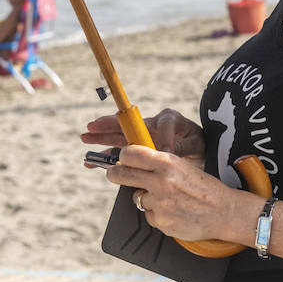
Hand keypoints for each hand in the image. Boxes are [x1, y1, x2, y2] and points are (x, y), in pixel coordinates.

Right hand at [81, 107, 203, 158]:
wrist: (196, 152)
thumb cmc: (195, 143)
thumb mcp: (195, 143)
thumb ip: (182, 147)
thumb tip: (166, 152)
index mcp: (168, 120)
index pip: (164, 123)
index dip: (164, 137)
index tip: (165, 151)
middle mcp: (151, 125)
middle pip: (127, 125)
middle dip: (109, 126)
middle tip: (92, 126)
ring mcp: (142, 137)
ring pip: (119, 137)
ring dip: (102, 139)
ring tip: (85, 139)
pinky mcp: (138, 150)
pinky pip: (120, 152)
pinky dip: (107, 158)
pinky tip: (92, 161)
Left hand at [106, 144, 256, 243]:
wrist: (225, 212)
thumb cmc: (204, 188)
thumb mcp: (183, 166)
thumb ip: (159, 163)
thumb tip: (134, 161)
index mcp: (167, 163)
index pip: (130, 154)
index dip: (123, 156)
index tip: (122, 158)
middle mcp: (160, 181)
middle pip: (122, 174)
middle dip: (115, 173)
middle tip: (113, 173)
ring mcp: (159, 203)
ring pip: (137, 197)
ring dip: (146, 198)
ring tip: (168, 199)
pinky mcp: (160, 221)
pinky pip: (149, 215)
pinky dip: (157, 214)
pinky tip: (173, 212)